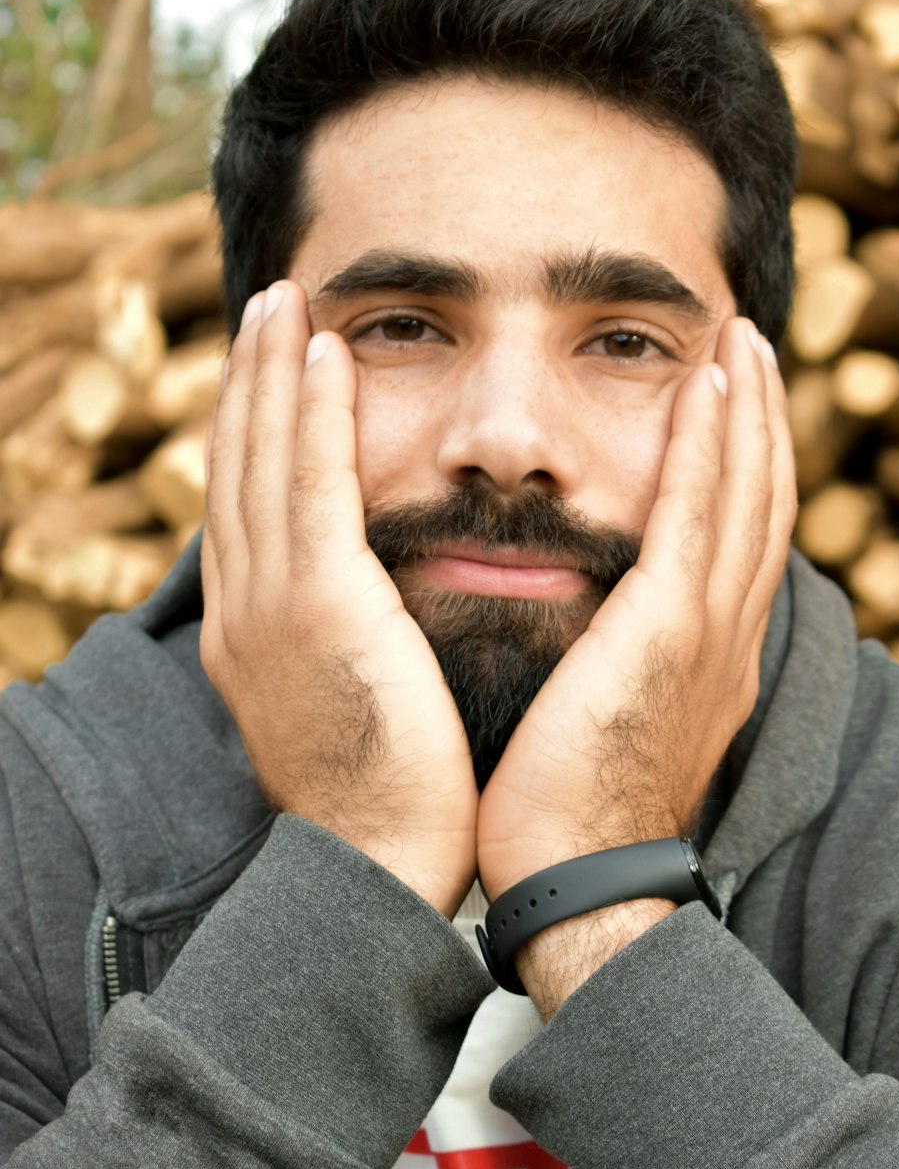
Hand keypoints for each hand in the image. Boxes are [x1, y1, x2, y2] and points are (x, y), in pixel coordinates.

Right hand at [200, 281, 478, 917]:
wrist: (380, 869)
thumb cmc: (390, 800)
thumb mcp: (346, 708)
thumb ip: (345, 646)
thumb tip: (366, 615)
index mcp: (255, 634)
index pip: (249, 509)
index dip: (255, 431)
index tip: (274, 374)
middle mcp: (246, 608)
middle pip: (238, 466)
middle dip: (250, 382)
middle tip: (267, 306)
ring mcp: (270, 605)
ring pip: (262, 458)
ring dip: (272, 371)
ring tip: (285, 300)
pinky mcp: (318, 605)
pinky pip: (308, 482)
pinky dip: (308, 410)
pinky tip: (321, 349)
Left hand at [477, 317, 796, 904]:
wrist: (571, 878)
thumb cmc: (562, 812)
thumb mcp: (603, 726)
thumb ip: (609, 669)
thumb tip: (581, 640)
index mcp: (707, 660)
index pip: (736, 542)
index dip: (741, 468)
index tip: (729, 407)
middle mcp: (725, 637)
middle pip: (759, 503)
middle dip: (760, 421)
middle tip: (751, 347)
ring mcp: (707, 632)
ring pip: (744, 494)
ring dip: (746, 410)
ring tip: (741, 340)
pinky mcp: (669, 631)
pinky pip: (698, 515)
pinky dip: (710, 445)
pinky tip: (708, 383)